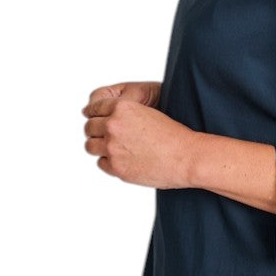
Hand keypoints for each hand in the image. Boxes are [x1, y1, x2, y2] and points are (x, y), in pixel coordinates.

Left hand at [81, 84, 196, 187]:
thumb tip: (108, 121)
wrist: (187, 157)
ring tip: (111, 149)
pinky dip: (108, 162)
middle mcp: (113, 125)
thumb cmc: (174, 136)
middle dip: (95, 131)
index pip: (94, 108)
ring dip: (98, 147)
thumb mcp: (148, 113)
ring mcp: (112, 147)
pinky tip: (122, 160)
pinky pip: (101, 163)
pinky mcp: (116, 167)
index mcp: (122, 107)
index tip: (92, 117)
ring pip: (90, 146)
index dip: (93, 113)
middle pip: (89, 127)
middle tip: (104, 136)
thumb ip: (126, 115)